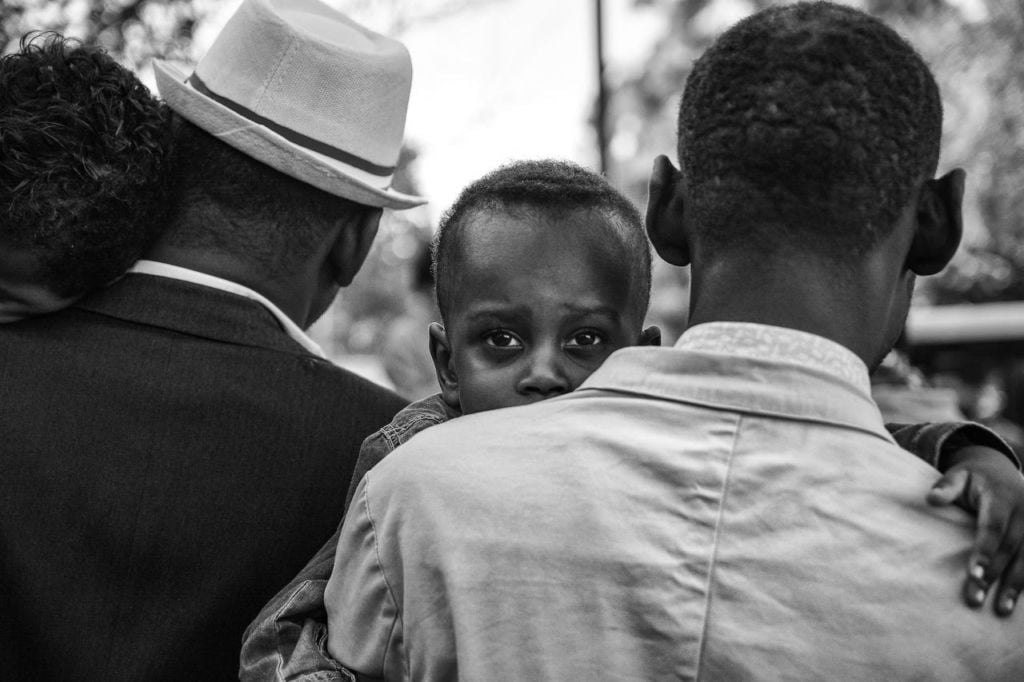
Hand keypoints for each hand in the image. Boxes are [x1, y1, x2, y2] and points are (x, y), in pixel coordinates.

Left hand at [927, 445, 1023, 615]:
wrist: (1000, 469)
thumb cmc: (972, 477)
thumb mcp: (958, 474)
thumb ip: (946, 486)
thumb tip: (931, 499)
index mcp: (1001, 497)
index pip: (994, 527)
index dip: (984, 551)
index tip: (973, 574)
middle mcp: (1023, 512)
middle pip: (1009, 549)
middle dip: (993, 575)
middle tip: (974, 598)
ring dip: (1014, 586)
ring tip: (1000, 610)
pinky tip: (1016, 602)